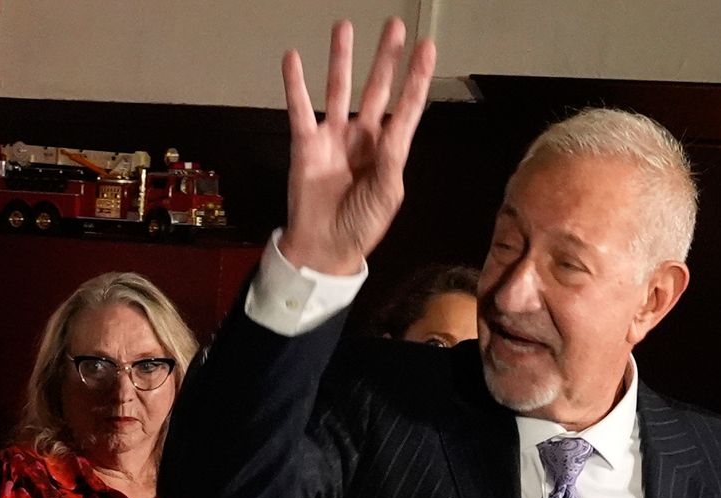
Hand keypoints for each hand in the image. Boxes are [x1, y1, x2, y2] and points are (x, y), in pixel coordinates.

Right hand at [277, 18, 438, 279]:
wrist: (323, 249)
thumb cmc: (361, 226)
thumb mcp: (387, 195)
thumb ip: (390, 160)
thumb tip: (393, 128)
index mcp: (389, 149)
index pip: (407, 106)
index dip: (417, 77)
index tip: (427, 47)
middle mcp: (363, 136)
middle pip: (377, 87)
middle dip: (385, 58)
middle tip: (393, 26)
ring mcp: (334, 137)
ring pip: (339, 89)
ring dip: (341, 59)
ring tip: (343, 27)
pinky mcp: (306, 144)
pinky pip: (300, 109)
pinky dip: (295, 84)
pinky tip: (293, 59)